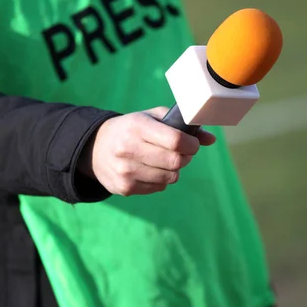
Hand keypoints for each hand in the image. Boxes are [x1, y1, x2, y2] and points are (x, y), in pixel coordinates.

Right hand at [78, 107, 215, 195]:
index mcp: (136, 127)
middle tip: (183, 153)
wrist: (95, 148)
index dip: (191, 144)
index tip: (193, 144)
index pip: (175, 140)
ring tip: (164, 160)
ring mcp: (125, 171)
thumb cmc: (131, 129)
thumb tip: (211, 140)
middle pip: (175, 162)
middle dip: (186, 158)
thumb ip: (181, 125)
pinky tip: (150, 169)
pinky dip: (161, 180)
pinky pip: (158, 188)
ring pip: (170, 177)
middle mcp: (128, 149)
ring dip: (174, 170)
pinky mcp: (125, 188)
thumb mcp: (151, 118)